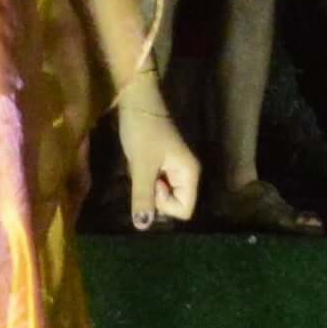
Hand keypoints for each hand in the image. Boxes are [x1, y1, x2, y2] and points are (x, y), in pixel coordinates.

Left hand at [114, 86, 198, 229]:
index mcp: (190, 174)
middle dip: (155, 196)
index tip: (153, 181)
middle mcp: (187, 173)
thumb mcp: (141, 166)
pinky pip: (156, 183)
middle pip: (175, 204)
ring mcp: (175, 169)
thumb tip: (143, 226)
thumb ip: (143, 197)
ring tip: (140, 167)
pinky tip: (139, 164)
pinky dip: (146, 179)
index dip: (165, 203)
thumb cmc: (142, 131)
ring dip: (148, 187)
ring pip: (163, 194)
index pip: (185, 210)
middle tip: (145, 173)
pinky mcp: (163, 164)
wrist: (136, 101)